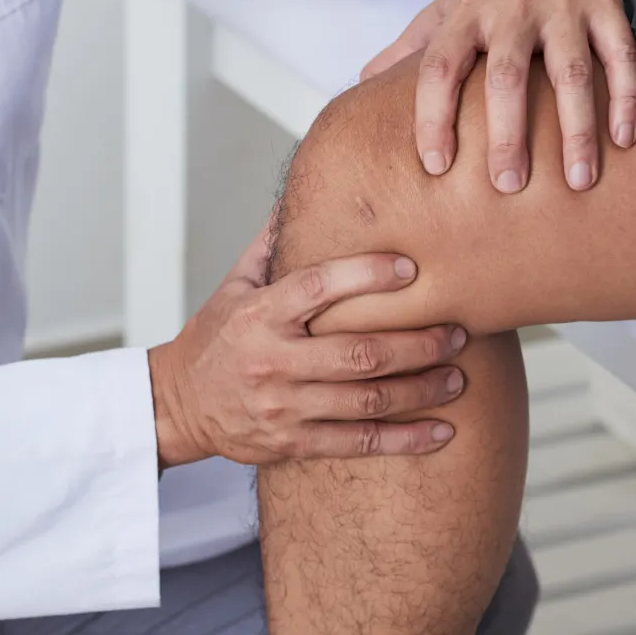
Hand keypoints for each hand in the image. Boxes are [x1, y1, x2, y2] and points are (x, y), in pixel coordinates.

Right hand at [148, 224, 466, 467]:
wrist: (176, 405)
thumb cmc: (216, 337)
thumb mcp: (234, 285)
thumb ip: (274, 245)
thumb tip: (304, 190)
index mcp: (260, 314)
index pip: (317, 287)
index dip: (366, 275)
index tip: (413, 267)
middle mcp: (272, 360)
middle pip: (358, 353)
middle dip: (417, 343)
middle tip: (459, 332)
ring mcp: (283, 406)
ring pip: (366, 401)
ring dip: (421, 389)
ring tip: (459, 375)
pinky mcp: (292, 443)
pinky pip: (358, 444)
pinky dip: (405, 439)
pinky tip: (443, 430)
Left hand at [362, 0, 635, 193]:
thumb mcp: (443, 9)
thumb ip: (408, 49)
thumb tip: (360, 87)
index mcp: (464, 15)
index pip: (438, 69)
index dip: (432, 118)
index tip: (435, 167)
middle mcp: (511, 8)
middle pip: (505, 77)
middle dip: (508, 134)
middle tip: (508, 185)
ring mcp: (561, 4)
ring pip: (571, 72)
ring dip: (577, 129)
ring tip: (580, 181)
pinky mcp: (604, 1)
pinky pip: (619, 54)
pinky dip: (625, 97)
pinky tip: (624, 139)